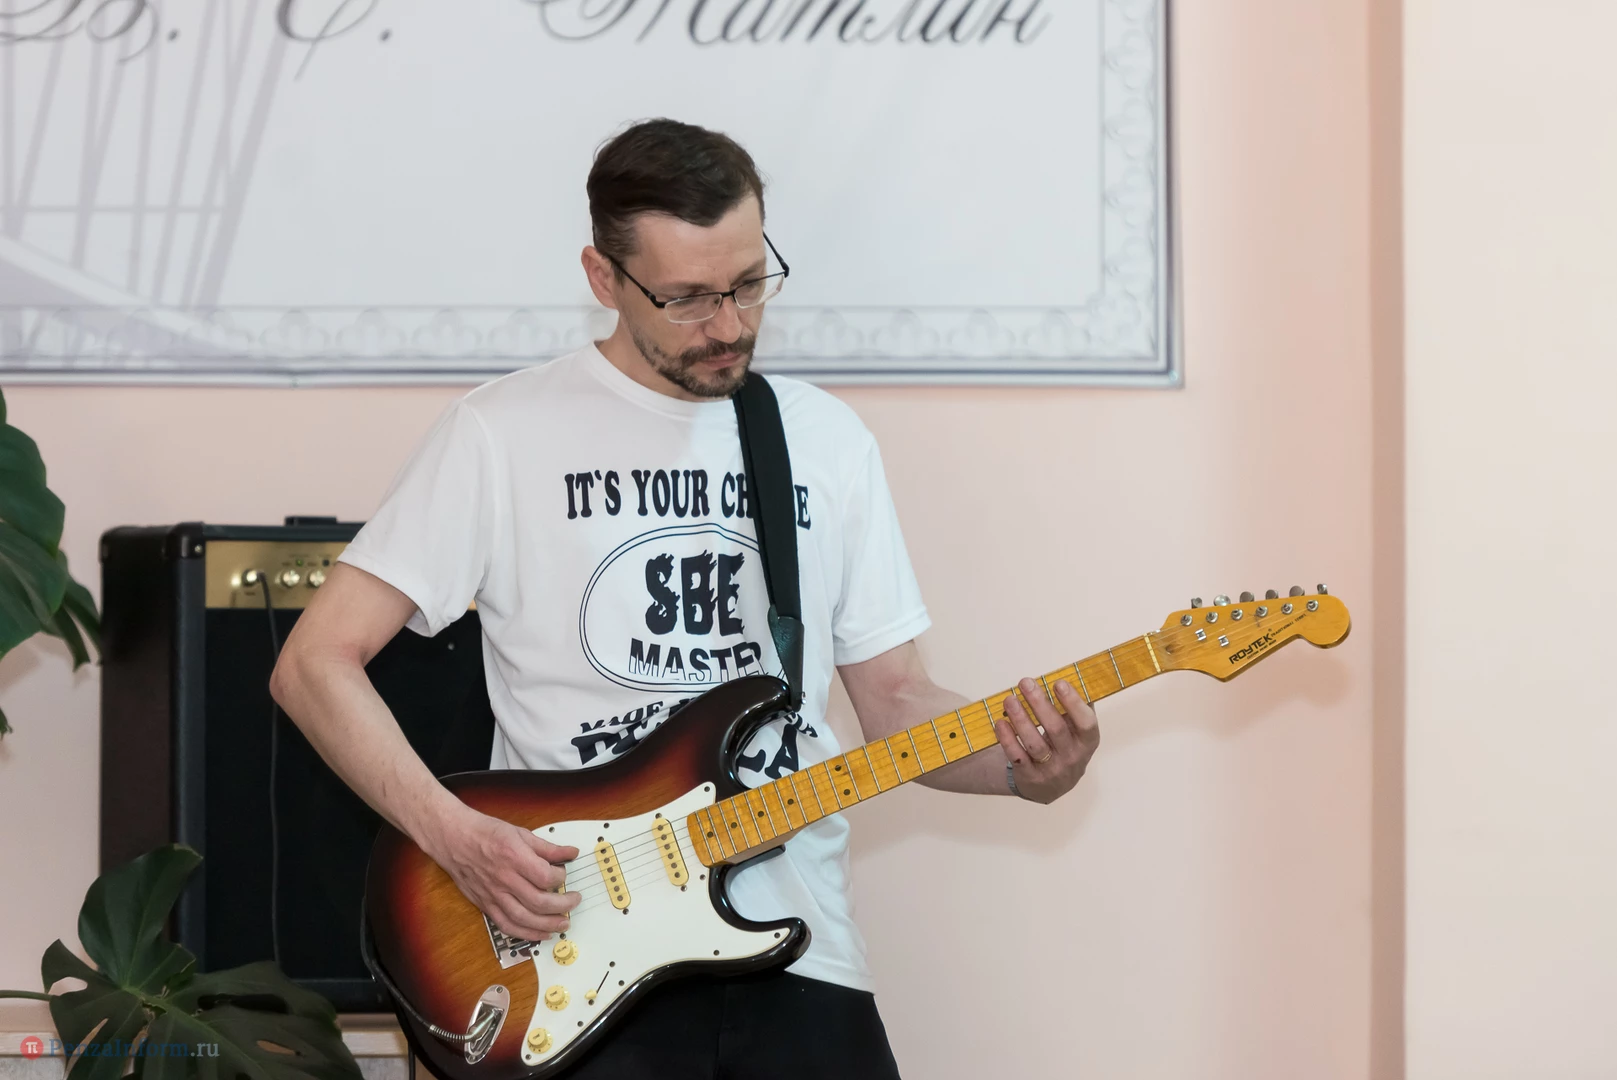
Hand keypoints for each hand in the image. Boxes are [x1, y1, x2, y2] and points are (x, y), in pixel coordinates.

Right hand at [422, 806, 580, 940]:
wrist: (452, 838)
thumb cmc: (484, 832)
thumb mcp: (520, 833)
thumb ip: (547, 848)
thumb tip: (570, 853)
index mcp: (514, 857)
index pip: (545, 877)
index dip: (561, 879)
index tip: (564, 875)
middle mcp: (504, 878)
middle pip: (538, 902)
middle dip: (562, 905)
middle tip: (574, 901)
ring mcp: (493, 894)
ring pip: (524, 918)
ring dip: (547, 925)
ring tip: (563, 923)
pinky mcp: (485, 904)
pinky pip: (506, 925)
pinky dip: (525, 933)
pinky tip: (540, 934)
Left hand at [991, 677, 1099, 803]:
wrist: (1050, 786)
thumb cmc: (1064, 745)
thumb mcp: (1076, 731)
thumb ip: (1075, 706)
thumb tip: (1070, 674)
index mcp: (1087, 742)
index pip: (1086, 723)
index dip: (1073, 703)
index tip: (1058, 683)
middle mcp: (1072, 758)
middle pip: (1056, 729)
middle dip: (1039, 703)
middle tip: (1025, 682)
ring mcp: (1051, 770)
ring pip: (1034, 743)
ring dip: (1020, 719)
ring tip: (1009, 699)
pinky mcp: (1030, 777)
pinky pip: (1017, 756)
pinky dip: (1007, 739)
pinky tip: (1000, 722)